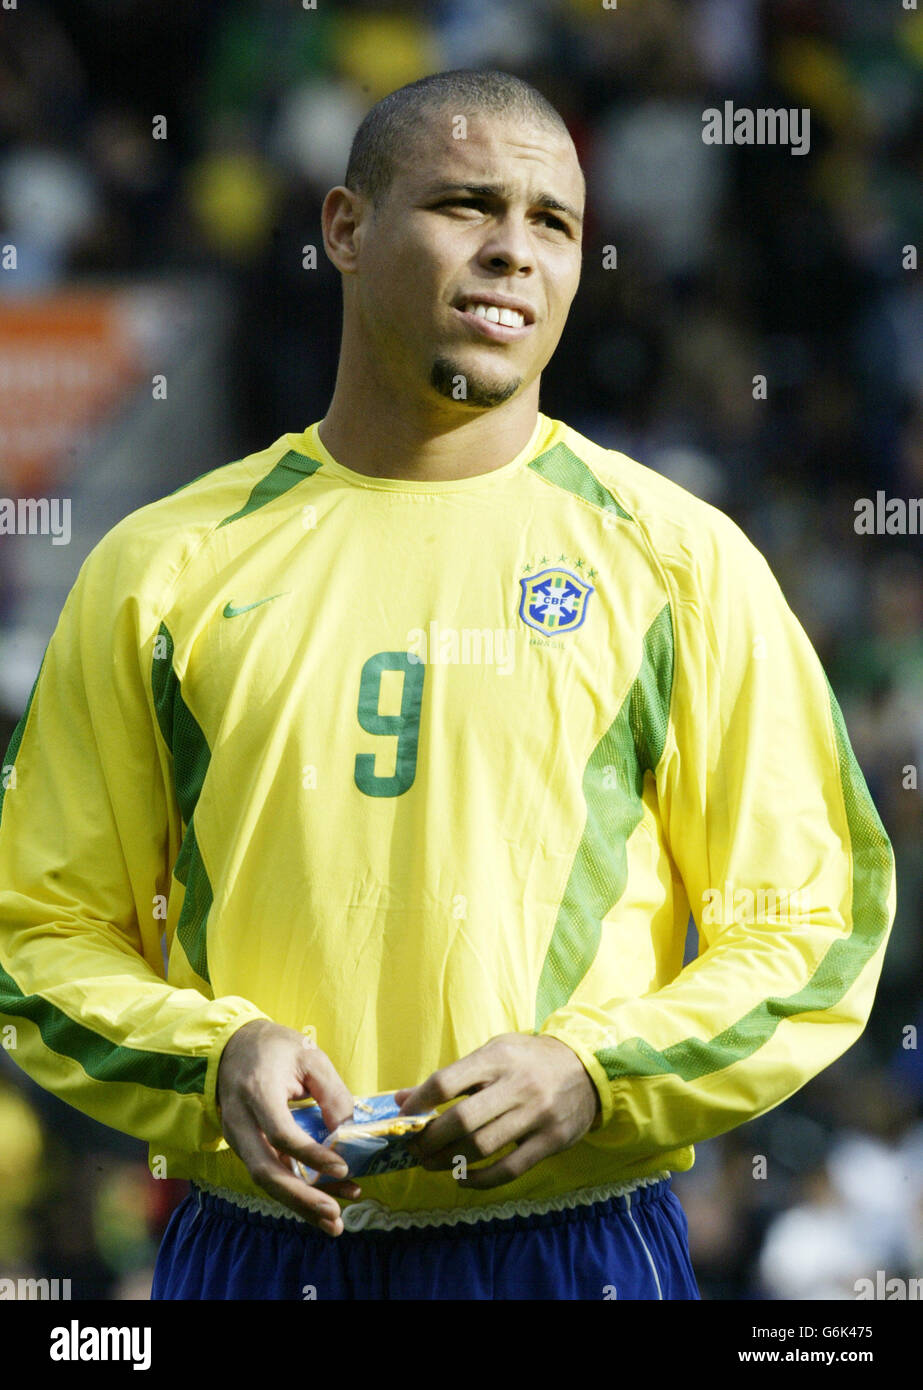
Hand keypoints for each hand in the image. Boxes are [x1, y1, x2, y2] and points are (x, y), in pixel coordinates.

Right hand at [216, 1019, 360, 1234]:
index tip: (344, 1166)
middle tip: (336, 1215)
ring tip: (335, 1221)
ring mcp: (236, 1137)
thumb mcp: (310, 1056)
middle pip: (266, 1170)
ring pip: (265, 1180)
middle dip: (301, 1198)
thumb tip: (349, 1135)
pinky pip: (267, 1174)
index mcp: (257, 1091)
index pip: (281, 1133)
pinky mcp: (243, 1147)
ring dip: (299, 1204)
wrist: (232, 1046)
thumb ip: (331, 1094)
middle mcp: (240, 1121)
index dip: (311, 1155)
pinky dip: (294, 1192)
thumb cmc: (275, 1048)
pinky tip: (323, 1201)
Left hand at [394, 1033, 600, 1189]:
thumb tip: (402, 1099)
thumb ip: (452, 1076)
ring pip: (483, 1146)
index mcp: (497, 1058)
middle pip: (462, 1120)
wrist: (587, 1068)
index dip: (419, 1102)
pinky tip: (463, 1178)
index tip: (404, 1117)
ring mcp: (537, 1114)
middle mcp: (517, 1085)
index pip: (447, 1082)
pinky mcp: (551, 1140)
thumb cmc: (527, 1060)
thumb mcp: (493, 1054)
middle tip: (414, 1148)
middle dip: (430, 1139)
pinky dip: (480, 1179)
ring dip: (450, 1161)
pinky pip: (510, 1169)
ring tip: (432, 1163)